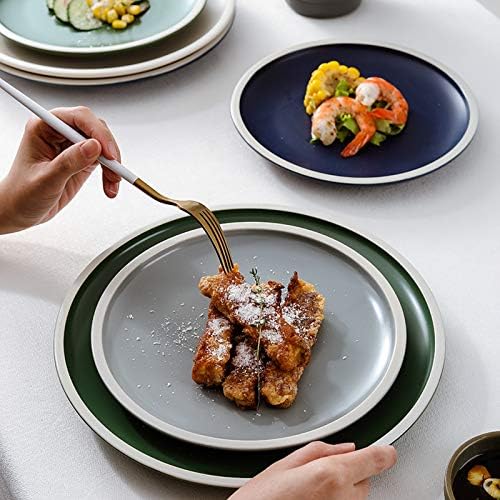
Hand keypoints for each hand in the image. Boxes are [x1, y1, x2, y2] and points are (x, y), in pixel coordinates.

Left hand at [0, 106, 121, 233]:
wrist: (19, 210)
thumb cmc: (21, 194)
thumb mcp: (45, 180)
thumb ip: (69, 162)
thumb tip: (93, 146)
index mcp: (43, 128)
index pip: (78, 118)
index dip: (97, 132)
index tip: (108, 153)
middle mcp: (59, 134)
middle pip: (95, 129)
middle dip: (109, 150)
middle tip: (115, 169)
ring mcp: (71, 147)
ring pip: (103, 145)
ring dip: (112, 165)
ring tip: (112, 183)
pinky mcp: (82, 160)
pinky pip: (104, 161)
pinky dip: (111, 173)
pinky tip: (110, 186)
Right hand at [229, 442, 396, 499]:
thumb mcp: (284, 464)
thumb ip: (320, 451)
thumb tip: (345, 449)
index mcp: (330, 475)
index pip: (375, 459)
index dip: (382, 453)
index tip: (387, 452)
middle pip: (363, 480)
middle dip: (349, 472)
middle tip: (320, 474)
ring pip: (355, 498)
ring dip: (342, 491)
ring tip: (310, 492)